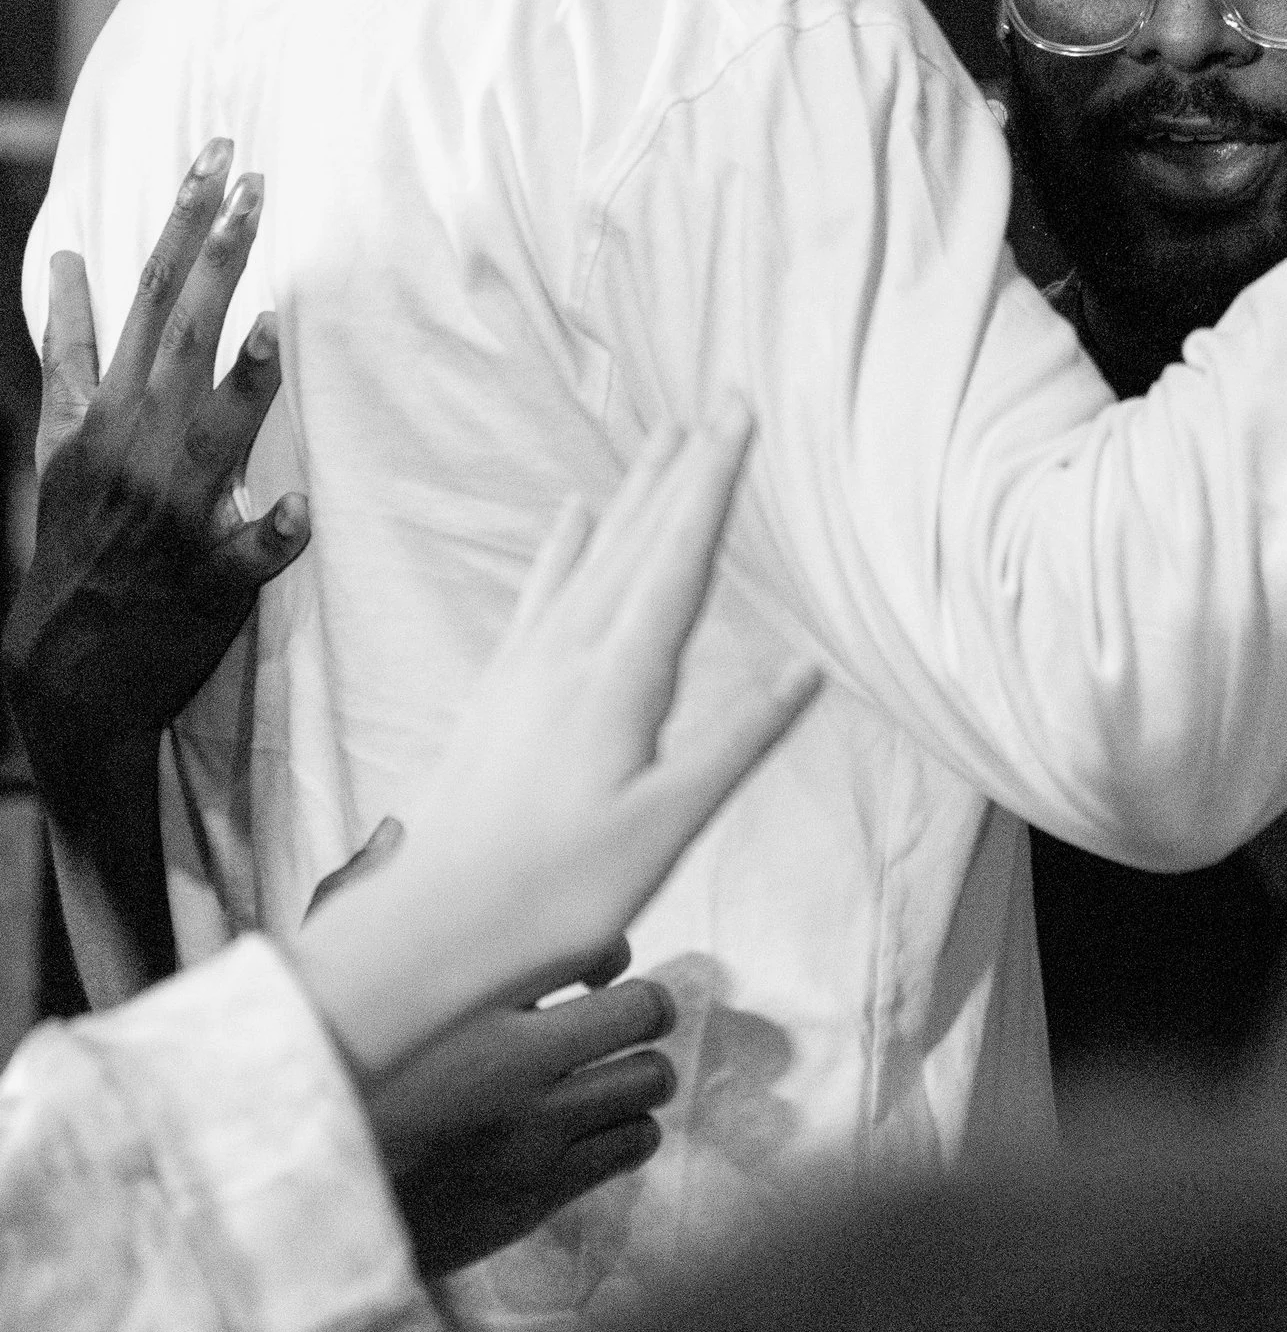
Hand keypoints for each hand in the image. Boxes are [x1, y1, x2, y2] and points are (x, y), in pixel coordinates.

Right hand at [4, 141, 305, 764]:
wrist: (67, 664)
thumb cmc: (77, 532)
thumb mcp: (59, 436)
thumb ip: (70, 349)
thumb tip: (61, 260)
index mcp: (104, 413)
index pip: (147, 298)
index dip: (182, 226)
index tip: (216, 159)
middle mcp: (136, 450)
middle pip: (182, 339)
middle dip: (217, 259)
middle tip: (255, 187)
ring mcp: (174, 513)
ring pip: (212, 437)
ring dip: (242, 385)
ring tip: (270, 327)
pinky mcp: (211, 579)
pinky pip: (248, 554)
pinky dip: (272, 533)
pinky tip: (298, 510)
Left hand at [289, 414, 820, 1080]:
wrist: (433, 927)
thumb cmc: (560, 890)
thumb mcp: (666, 825)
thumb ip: (736, 741)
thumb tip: (806, 669)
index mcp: (619, 679)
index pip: (680, 560)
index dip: (713, 485)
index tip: (738, 416)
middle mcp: (570, 653)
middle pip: (637, 542)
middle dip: (681, 471)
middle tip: (715, 404)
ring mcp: (527, 666)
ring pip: (592, 558)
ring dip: (632, 497)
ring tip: (658, 440)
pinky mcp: (500, 689)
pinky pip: (542, 593)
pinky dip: (564, 548)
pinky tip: (572, 519)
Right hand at [306, 828, 680, 1275]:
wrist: (296, 1206)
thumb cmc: (314, 1081)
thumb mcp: (314, 980)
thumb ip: (358, 897)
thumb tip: (398, 830)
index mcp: (468, 1001)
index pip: (595, 948)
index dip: (607, 954)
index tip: (590, 972)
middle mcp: (513, 1063)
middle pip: (644, 1010)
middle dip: (644, 1009)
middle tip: (623, 1017)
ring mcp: (533, 1133)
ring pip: (650, 1080)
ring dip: (638, 1073)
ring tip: (609, 1073)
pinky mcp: (540, 1191)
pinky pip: (634, 1144)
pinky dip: (628, 1130)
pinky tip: (592, 1127)